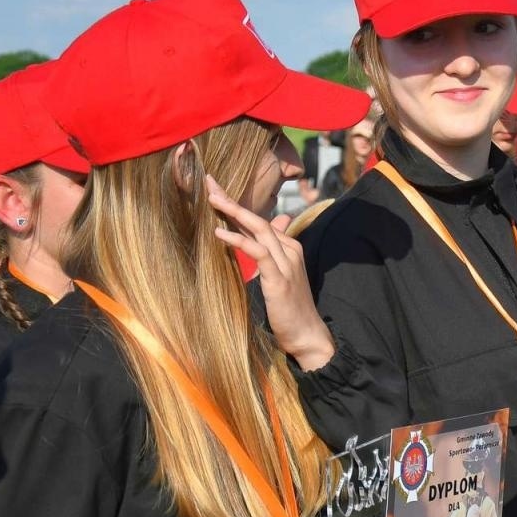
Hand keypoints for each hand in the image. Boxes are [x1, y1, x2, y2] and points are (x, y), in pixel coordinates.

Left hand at [206, 175, 334, 370]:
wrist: (306, 334)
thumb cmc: (289, 309)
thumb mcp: (277, 278)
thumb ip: (268, 256)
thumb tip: (259, 241)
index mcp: (288, 249)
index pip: (260, 221)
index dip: (237, 206)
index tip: (215, 191)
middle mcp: (289, 250)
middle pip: (258, 218)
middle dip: (232, 200)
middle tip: (209, 182)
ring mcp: (286, 263)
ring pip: (259, 229)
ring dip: (234, 212)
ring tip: (211, 198)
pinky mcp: (279, 278)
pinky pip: (258, 252)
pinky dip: (238, 240)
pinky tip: (219, 233)